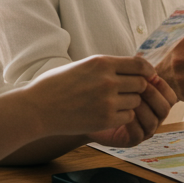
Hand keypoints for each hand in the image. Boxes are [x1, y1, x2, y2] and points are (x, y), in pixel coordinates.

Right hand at [24, 55, 153, 136]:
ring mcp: (107, 101)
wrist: (36, 109)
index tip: (147, 76)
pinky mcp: (105, 119)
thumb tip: (134, 65)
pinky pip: (128, 116)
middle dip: (136, 89)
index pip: (139, 65)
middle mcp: (108, 80)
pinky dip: (122, 116)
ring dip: (129, 103)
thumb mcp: (83, 65)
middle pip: (141, 84)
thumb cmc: (56, 85)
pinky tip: (108, 114)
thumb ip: (107, 66)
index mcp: (102, 63)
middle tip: (126, 93)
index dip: (147, 71)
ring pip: (136, 101)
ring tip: (112, 104)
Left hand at [89, 75, 179, 147]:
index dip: (163, 86)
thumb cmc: (106, 93)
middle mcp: (154, 117)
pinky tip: (120, 112)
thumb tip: (141, 58)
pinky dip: (132, 122)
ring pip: (153, 121)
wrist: (89, 111)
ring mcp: (144, 130)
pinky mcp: (131, 140)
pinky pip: (138, 134)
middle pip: (165, 108)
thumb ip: (134, 73)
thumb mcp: (121, 80)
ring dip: (142, 108)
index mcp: (156, 103)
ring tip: (127, 99)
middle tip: (139, 87)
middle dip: (153, 95)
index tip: (150, 76)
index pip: (171, 96)